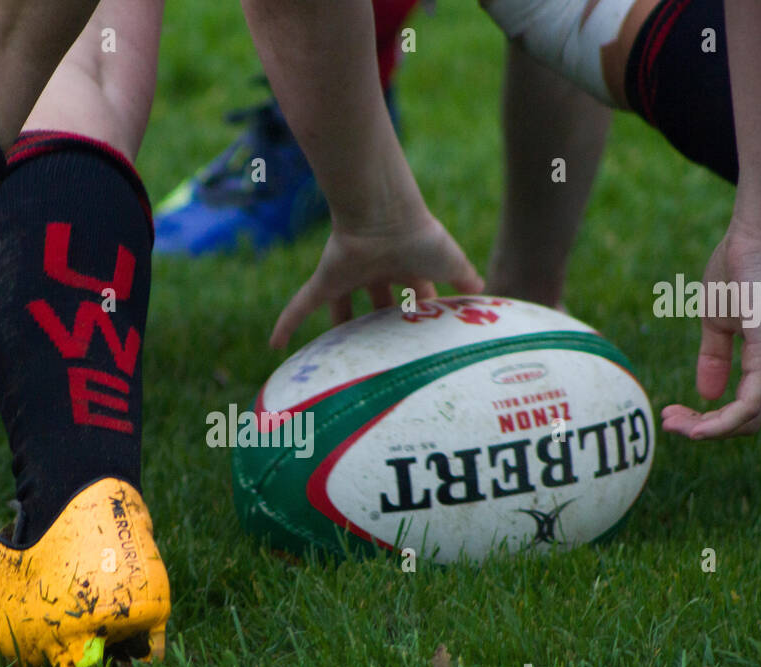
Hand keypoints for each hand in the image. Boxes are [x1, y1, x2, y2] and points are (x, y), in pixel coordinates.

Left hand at [269, 212, 483, 347]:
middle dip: (380, 323)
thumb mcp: (451, 262)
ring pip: (341, 307)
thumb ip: (466, 278)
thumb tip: (486, 291)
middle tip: (383, 350)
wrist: (387, 216)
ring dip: (341, 327)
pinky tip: (274, 346)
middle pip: (378, 302)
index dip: (419, 313)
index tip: (423, 337)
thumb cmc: (421, 236)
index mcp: (407, 265)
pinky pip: (301, 305)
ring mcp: (350, 276)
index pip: (414, 294)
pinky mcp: (326, 279)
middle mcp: (378, 270)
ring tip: (339, 356)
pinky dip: (286, 323)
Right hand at [661, 223, 760, 439]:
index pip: (743, 409)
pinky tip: (694, 427)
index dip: (708, 420)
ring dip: (707, 429)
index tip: (671, 414)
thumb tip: (707, 393)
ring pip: (748, 420)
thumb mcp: (716, 323)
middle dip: (704, 429)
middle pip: (746, 422)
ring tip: (671, 422)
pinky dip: (720, 423)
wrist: (753, 239)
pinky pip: (748, 406)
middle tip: (667, 421)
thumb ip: (714, 358)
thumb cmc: (737, 271)